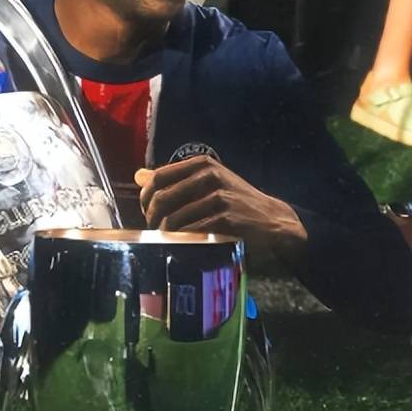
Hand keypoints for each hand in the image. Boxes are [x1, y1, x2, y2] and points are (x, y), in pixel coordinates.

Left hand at [134, 156, 307, 262]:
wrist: (273, 220)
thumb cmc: (236, 202)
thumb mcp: (208, 183)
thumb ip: (174, 179)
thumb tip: (138, 176)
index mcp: (202, 164)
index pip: (158, 177)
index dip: (145, 197)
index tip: (147, 212)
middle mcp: (209, 176)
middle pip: (162, 198)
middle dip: (152, 219)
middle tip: (155, 231)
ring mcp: (219, 198)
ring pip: (174, 219)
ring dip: (166, 235)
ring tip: (169, 241)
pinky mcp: (226, 220)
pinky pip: (192, 233)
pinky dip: (183, 242)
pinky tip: (184, 246)